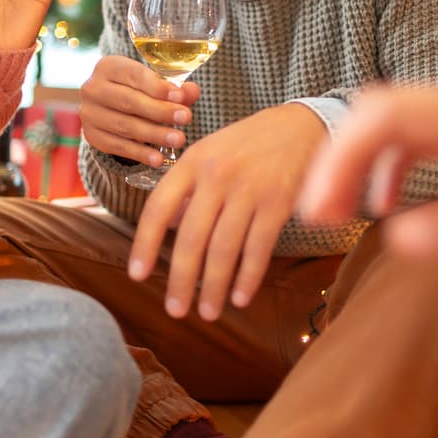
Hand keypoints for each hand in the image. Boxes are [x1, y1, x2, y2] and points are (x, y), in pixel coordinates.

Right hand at [78, 55, 198, 166]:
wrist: (110, 106)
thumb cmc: (138, 90)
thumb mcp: (154, 83)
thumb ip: (174, 89)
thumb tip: (191, 92)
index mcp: (108, 66)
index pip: (134, 75)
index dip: (158, 87)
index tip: (181, 98)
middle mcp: (93, 88)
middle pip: (129, 102)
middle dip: (160, 111)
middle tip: (186, 118)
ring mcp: (89, 113)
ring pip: (124, 126)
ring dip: (154, 134)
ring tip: (178, 139)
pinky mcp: (92, 136)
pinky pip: (117, 146)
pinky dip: (139, 154)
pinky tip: (158, 159)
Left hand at [128, 103, 326, 321]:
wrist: (300, 125)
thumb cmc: (249, 143)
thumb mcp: (210, 152)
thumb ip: (188, 188)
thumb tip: (169, 228)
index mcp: (193, 162)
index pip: (159, 207)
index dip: (144, 244)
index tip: (137, 275)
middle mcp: (217, 175)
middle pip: (192, 237)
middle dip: (181, 280)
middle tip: (175, 311)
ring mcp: (249, 189)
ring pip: (224, 248)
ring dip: (214, 287)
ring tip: (207, 312)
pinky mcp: (278, 202)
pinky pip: (258, 248)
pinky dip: (248, 277)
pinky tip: (240, 298)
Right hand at [299, 82, 437, 259]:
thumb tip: (394, 240)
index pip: (385, 115)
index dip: (340, 157)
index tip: (322, 213)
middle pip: (377, 109)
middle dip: (337, 160)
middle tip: (320, 222)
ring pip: (390, 115)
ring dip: (356, 159)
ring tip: (338, 215)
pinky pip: (414, 126)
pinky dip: (386, 159)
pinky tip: (384, 202)